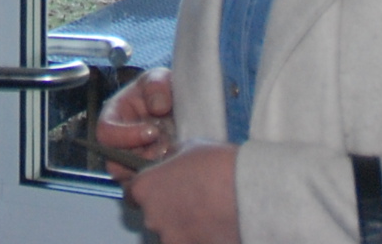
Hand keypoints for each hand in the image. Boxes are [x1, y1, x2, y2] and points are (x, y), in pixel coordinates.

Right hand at [93, 67, 177, 185]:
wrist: (183, 107)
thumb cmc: (163, 91)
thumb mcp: (159, 78)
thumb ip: (157, 86)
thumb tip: (157, 107)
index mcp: (113, 118)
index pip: (106, 133)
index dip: (127, 135)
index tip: (152, 132)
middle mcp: (118, 144)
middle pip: (116, 164)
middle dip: (142, 159)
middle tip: (166, 149)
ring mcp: (133, 162)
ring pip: (133, 179)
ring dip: (154, 170)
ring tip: (174, 155)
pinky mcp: (147, 175)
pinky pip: (149, 186)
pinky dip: (163, 179)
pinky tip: (178, 164)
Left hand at [124, 141, 238, 243]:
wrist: (249, 194)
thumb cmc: (218, 166)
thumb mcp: (189, 147)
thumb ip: (171, 158)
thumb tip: (169, 161)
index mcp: (145, 188)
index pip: (132, 193)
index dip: (147, 190)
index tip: (161, 189)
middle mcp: (152, 217)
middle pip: (153, 215)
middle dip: (168, 209)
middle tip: (193, 200)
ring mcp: (171, 239)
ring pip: (171, 234)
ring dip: (184, 227)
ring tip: (208, 215)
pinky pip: (190, 242)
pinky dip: (199, 237)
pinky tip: (215, 227)